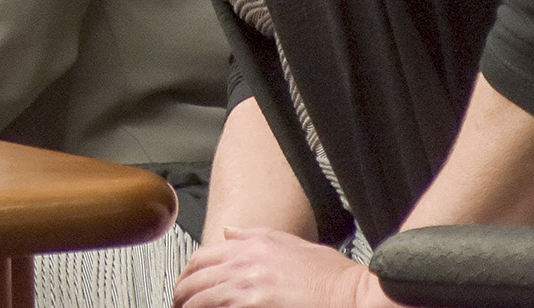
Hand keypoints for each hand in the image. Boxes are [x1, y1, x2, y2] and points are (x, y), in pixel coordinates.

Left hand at [174, 227, 393, 307]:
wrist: (354, 295)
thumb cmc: (331, 275)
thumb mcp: (290, 243)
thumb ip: (253, 237)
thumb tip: (229, 232)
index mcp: (251, 245)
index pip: (202, 256)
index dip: (188, 273)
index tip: (185, 285)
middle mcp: (245, 262)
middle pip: (195, 277)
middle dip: (181, 292)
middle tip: (179, 304)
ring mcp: (248, 286)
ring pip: (201, 297)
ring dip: (188, 306)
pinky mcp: (255, 305)